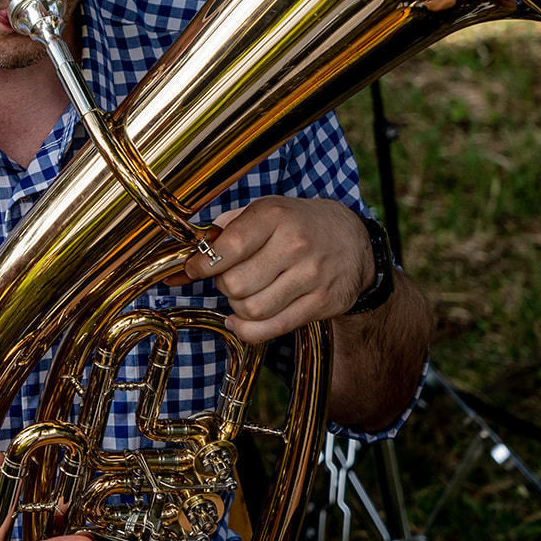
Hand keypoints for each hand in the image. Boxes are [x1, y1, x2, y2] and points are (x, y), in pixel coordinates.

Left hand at [180, 197, 372, 344]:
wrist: (352, 241)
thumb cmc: (298, 225)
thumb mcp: (266, 210)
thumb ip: (226, 228)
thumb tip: (188, 258)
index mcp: (275, 215)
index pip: (229, 246)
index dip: (203, 264)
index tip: (194, 269)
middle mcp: (295, 244)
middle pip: (236, 284)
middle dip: (222, 285)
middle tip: (229, 278)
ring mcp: (311, 276)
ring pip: (252, 309)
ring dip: (237, 307)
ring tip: (244, 294)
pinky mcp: (321, 303)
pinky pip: (272, 328)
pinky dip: (248, 330)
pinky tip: (240, 320)